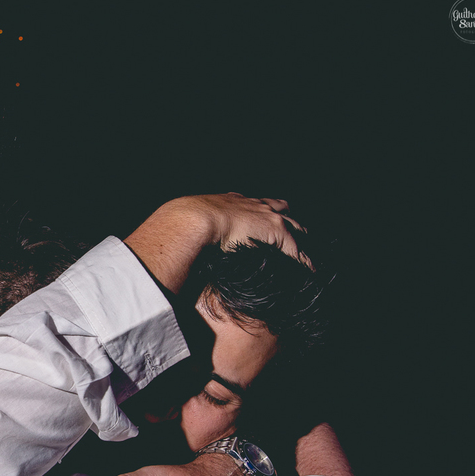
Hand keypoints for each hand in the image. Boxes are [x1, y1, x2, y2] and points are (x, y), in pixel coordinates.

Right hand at [126, 193, 305, 291]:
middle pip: (279, 208)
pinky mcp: (276, 231)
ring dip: (300, 241)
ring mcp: (266, 216)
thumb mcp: (183, 226)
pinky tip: (310, 273)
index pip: (251, 204)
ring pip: (294, 227)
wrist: (191, 221)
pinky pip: (297, 249)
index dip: (258, 212)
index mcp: (229, 202)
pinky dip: (304, 261)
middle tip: (297, 233)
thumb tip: (164, 250)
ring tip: (307, 257)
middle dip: (288, 219)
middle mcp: (252, 204)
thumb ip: (183, 237)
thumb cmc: (181, 225)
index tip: (264, 218)